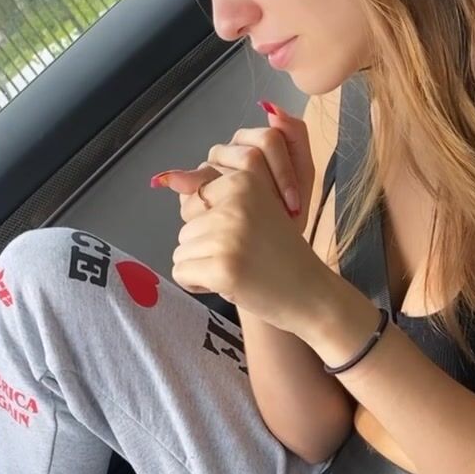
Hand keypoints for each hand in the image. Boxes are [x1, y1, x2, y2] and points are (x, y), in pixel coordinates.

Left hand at [153, 105, 330, 331]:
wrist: (311, 294)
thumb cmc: (281, 255)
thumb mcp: (255, 210)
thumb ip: (217, 196)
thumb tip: (162, 179)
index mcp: (244, 181)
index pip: (196, 202)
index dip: (212, 228)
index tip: (244, 238)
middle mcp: (234, 203)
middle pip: (186, 230)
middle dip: (206, 251)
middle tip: (244, 260)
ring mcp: (227, 235)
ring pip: (181, 253)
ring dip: (202, 268)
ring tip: (238, 271)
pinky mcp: (221, 267)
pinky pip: (181, 274)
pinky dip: (197, 285)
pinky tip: (228, 285)